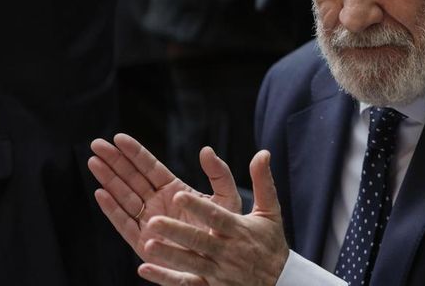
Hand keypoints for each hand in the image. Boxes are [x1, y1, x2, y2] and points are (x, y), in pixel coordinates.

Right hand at [88, 134, 242, 261]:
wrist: (221, 261)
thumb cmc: (225, 230)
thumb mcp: (226, 198)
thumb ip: (219, 174)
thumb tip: (206, 149)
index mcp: (175, 189)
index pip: (150, 167)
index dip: (134, 152)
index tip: (119, 138)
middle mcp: (158, 203)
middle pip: (131, 178)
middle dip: (114, 161)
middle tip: (97, 144)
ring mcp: (148, 221)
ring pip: (123, 196)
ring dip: (108, 179)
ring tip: (93, 161)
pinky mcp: (143, 242)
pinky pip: (124, 223)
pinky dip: (112, 208)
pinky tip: (100, 193)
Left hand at [136, 151, 289, 285]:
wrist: (280, 282)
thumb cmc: (270, 242)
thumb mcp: (270, 211)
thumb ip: (262, 181)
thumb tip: (262, 153)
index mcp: (239, 229)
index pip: (217, 217)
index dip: (198, 207)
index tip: (178, 195)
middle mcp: (228, 251)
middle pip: (199, 240)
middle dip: (176, 231)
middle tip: (153, 221)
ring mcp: (218, 271)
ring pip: (189, 263)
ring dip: (168, 255)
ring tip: (147, 244)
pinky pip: (185, 284)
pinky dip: (165, 278)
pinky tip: (145, 269)